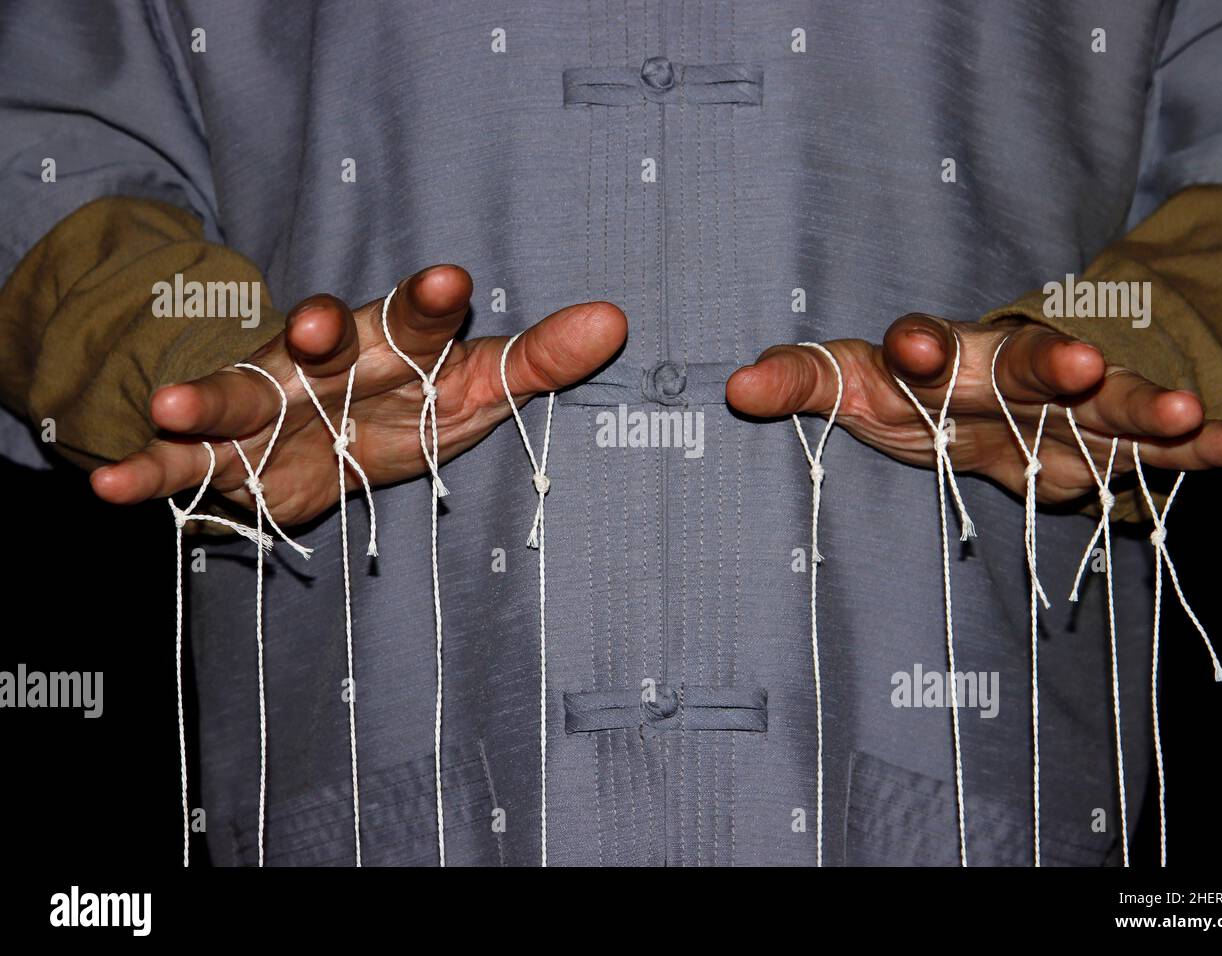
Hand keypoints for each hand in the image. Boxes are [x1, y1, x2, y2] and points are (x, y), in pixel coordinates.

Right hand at [90, 264, 626, 522]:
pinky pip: (185, 463)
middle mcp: (326, 363)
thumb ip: (539, 357)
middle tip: (313, 323)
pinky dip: (149, 472)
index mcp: (396, 345)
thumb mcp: (478, 387)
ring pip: (237, 395)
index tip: (452, 281)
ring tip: (166, 405)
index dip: (432, 300)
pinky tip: (110, 486)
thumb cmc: (414, 403)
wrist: (332, 438)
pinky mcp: (230, 456)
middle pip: (319, 342)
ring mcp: (271, 405)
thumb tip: (616, 319)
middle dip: (314, 332)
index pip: (417, 316)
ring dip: (204, 398)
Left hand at [725, 313, 1221, 503]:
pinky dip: (1203, 442)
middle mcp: (1007, 370)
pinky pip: (1162, 439)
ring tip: (1188, 412)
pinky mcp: (1116, 434)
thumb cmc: (922, 397)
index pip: (921, 344)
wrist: (1007, 389)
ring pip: (1110, 400)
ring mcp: (1068, 402)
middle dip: (1055, 364)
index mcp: (938, 360)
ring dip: (1146, 405)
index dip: (916, 346)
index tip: (914, 347)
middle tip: (1083, 365)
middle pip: (1031, 362)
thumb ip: (807, 382)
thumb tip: (732, 384)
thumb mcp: (863, 392)